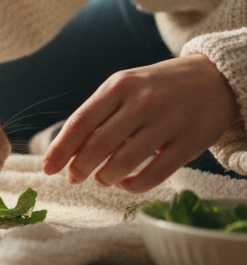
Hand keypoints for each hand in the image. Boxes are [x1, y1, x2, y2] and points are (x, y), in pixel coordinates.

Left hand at [42, 54, 239, 192]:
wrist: (216, 79)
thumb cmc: (159, 86)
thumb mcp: (126, 86)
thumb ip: (100, 113)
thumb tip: (69, 149)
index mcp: (119, 86)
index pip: (81, 122)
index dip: (61, 149)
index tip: (47, 168)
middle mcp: (142, 102)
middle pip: (99, 144)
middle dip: (80, 167)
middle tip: (74, 178)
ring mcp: (168, 122)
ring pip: (125, 161)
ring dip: (105, 177)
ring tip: (101, 179)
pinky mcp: (190, 143)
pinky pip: (155, 174)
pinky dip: (134, 185)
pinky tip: (126, 184)